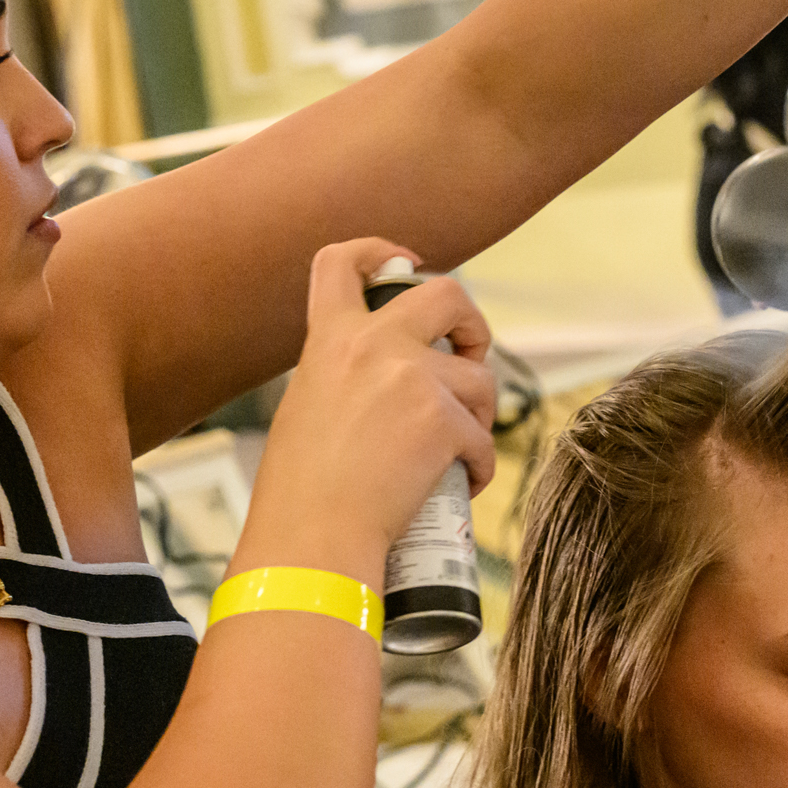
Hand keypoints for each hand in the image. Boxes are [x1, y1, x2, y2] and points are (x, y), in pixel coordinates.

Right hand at [240, 239, 497, 587]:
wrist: (312, 537)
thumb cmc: (302, 492)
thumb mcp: (308, 407)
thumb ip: (346, 376)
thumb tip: (392, 384)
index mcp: (330, 339)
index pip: (342, 262)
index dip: (378, 250)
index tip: (405, 262)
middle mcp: (374, 346)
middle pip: (448, 293)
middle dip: (472, 324)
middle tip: (469, 358)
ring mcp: (413, 379)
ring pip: (480, 379)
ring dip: (480, 415)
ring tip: (459, 451)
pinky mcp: (444, 421)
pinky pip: (484, 439)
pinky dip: (480, 466)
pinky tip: (463, 484)